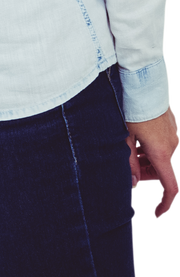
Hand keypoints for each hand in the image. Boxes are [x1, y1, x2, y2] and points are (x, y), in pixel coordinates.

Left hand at [126, 105, 179, 220]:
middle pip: (160, 172)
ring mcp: (173, 135)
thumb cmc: (130, 109)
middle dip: (144, 173)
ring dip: (145, 158)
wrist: (141, 82)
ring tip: (128, 141)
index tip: (156, 216)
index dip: (166, 206)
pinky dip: (149, 146)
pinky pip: (162, 143)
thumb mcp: (123, 137)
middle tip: (126, 160)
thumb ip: (127, 163)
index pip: (171, 189)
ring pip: (160, 158)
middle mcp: (172, 146)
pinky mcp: (171, 125)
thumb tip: (131, 184)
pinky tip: (135, 133)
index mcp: (161, 154)